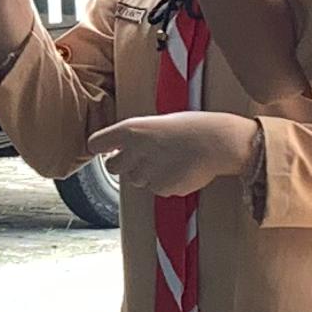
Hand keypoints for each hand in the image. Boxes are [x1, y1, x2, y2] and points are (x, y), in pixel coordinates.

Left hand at [88, 111, 258, 198]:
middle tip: (144, 156)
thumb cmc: (190, 127)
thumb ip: (135, 137)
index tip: (104, 149)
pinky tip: (179, 169)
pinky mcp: (161, 189)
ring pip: (136, 179)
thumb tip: (121, 150)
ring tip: (170, 159)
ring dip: (147, 173)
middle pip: (112, 167)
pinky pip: (156, 189)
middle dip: (124, 164)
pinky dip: (165, 182)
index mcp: (130, 130)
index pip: (95, 143)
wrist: (216, 142)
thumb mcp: (157, 123)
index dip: (100, 147)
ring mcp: (146, 173)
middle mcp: (133, 152)